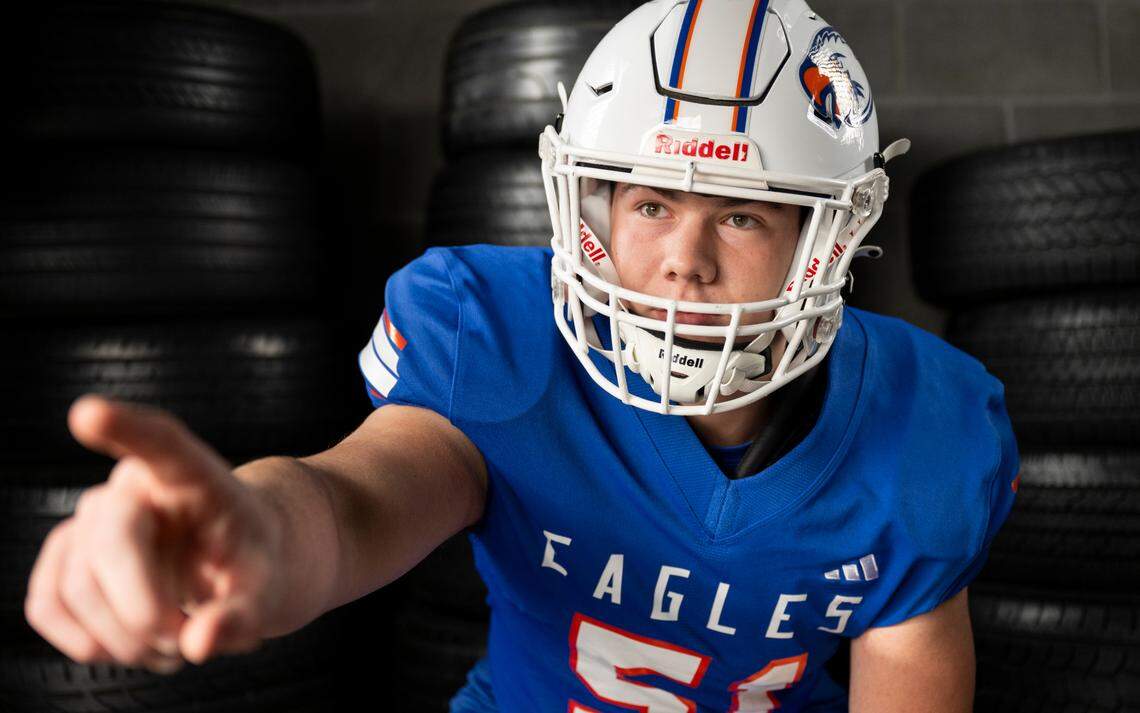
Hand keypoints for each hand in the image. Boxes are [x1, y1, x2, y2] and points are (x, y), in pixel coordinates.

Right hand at [24, 394, 285, 673]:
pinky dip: (88, 643)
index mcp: (195, 475)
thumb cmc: (250, 566)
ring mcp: (91, 517)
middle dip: (145, 611)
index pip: (160, 443)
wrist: (229, 567)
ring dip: (124, 639)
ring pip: (77, 585)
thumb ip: (245, 614)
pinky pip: (47, 604)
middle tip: (187, 642)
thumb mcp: (268, 588)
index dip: (125, 428)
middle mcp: (134, 485)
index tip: (88, 413)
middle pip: (111, 541)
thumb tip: (200, 642)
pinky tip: (130, 646)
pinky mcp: (63, 555)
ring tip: (173, 644)